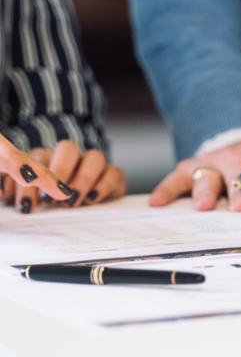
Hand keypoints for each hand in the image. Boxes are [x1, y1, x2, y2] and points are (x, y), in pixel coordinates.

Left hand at [0, 140, 126, 212]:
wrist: (90, 206)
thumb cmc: (52, 205)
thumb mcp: (31, 199)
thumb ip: (20, 194)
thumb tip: (4, 194)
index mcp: (45, 159)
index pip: (35, 158)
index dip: (26, 172)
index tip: (21, 198)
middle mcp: (71, 158)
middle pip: (68, 149)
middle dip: (60, 170)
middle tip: (50, 197)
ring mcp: (94, 165)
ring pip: (94, 157)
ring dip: (83, 178)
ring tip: (72, 201)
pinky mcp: (113, 175)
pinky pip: (114, 173)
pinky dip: (103, 186)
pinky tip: (91, 200)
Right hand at [150, 136, 240, 210]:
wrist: (236, 141)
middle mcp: (236, 156)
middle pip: (236, 171)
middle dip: (237, 189)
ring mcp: (211, 163)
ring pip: (205, 176)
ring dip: (202, 191)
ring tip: (201, 208)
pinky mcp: (189, 170)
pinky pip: (175, 179)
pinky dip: (166, 190)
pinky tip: (157, 204)